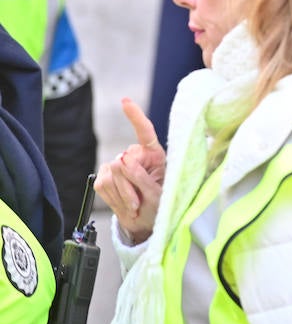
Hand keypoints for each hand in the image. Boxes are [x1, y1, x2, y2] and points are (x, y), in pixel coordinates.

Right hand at [93, 99, 166, 245]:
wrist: (144, 222)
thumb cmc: (158, 206)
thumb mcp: (156, 194)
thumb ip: (140, 177)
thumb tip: (120, 160)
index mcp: (154, 155)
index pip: (145, 133)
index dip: (135, 117)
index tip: (124, 101)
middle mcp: (134, 156)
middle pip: (124, 162)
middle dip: (130, 185)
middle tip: (141, 201)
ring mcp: (116, 165)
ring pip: (111, 174)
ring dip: (123, 194)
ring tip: (135, 204)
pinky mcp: (103, 176)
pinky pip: (102, 184)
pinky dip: (113, 198)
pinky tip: (125, 204)